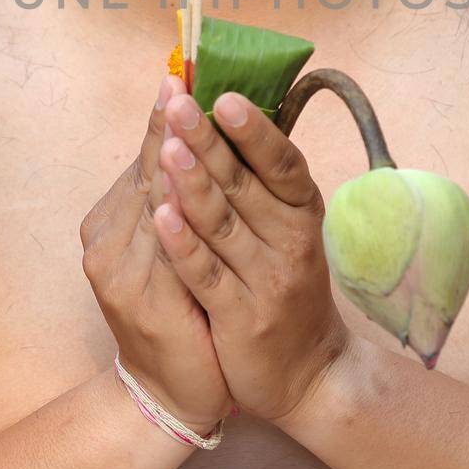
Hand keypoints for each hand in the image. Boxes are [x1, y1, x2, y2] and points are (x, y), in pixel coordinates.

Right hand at [81, 76, 233, 435]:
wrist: (176, 393)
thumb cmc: (186, 312)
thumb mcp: (177, 248)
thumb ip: (178, 196)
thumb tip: (198, 136)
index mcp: (114, 221)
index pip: (144, 158)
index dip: (163, 118)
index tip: (181, 75)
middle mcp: (106, 240)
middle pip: (145, 172)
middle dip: (169, 127)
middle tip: (186, 83)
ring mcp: (116, 270)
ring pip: (151, 204)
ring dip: (170, 162)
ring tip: (186, 120)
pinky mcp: (135, 300)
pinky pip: (160, 250)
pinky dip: (173, 222)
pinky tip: (179, 195)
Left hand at [153, 90, 355, 424]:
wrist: (307, 374)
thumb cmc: (286, 286)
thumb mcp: (287, 230)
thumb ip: (259, 182)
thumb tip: (223, 114)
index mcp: (302, 213)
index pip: (281, 162)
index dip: (254, 129)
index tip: (223, 94)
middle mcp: (291, 242)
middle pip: (244, 184)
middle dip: (207, 141)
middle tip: (178, 102)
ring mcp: (267, 281)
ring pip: (223, 225)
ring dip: (194, 184)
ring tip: (168, 146)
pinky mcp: (241, 318)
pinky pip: (207, 275)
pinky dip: (184, 245)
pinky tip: (161, 215)